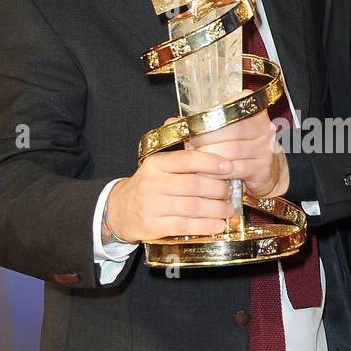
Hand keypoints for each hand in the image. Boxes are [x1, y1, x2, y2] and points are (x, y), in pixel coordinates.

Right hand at [105, 117, 236, 241]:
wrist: (119, 211)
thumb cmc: (147, 186)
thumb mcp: (156, 165)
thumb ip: (176, 149)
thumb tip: (187, 124)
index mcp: (155, 164)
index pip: (186, 159)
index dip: (210, 162)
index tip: (229, 165)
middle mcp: (152, 183)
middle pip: (193, 185)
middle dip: (218, 189)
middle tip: (230, 192)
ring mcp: (152, 205)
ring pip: (192, 206)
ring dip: (216, 209)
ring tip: (228, 210)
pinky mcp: (153, 225)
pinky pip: (185, 226)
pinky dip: (205, 226)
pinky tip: (218, 225)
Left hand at [191, 111, 288, 198]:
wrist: (262, 170)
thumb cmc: (235, 145)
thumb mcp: (219, 130)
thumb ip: (197, 124)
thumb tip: (171, 122)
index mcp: (251, 108)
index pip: (230, 108)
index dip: (209, 119)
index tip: (193, 128)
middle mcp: (263, 125)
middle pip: (231, 129)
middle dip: (207, 139)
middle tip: (191, 146)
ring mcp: (265, 147)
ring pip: (232, 150)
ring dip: (210, 157)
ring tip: (197, 161)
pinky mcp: (262, 168)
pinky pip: (236, 169)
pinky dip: (218, 173)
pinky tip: (207, 174)